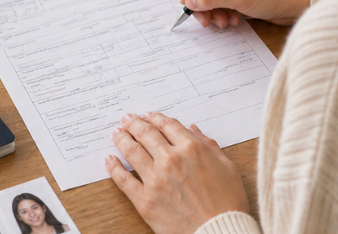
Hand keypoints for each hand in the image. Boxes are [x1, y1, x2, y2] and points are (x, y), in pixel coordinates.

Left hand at [105, 112, 248, 233]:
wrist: (219, 232)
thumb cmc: (227, 203)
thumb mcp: (227, 167)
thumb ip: (208, 145)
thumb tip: (193, 130)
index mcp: (191, 149)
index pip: (167, 125)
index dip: (155, 117)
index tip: (148, 116)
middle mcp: (170, 160)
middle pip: (146, 134)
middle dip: (134, 123)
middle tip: (127, 119)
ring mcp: (155, 180)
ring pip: (132, 151)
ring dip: (122, 139)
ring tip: (117, 133)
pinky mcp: (145, 200)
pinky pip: (123, 180)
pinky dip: (114, 167)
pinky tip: (110, 160)